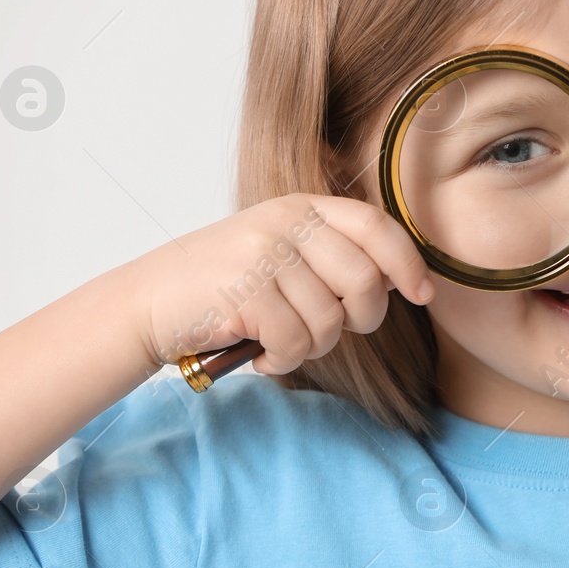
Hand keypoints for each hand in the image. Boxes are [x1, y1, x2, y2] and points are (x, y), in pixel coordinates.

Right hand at [125, 194, 435, 375]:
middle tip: (332, 332)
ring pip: (329, 319)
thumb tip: (397, 281)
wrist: (146, 303)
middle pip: (363, 279)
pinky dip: (283, 360)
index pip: (375, 226)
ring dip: (311, 346)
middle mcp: (285, 223)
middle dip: (360, 319)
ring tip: (281, 342)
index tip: (422, 293)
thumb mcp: (280, 254)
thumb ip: (332, 258)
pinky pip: (296, 342)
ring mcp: (263, 253)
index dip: (407, 261)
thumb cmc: (222, 288)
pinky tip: (261, 354)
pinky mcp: (244, 291)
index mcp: (300, 207)